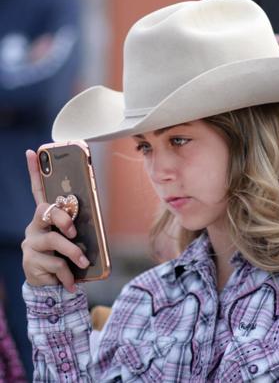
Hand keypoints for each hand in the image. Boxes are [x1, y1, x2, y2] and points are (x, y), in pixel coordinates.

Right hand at [21, 150, 88, 292]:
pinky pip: (55, 264)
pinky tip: (72, 282)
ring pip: (54, 241)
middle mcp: (35, 226)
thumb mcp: (74, 238)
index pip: (38, 190)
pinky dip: (68, 274)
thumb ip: (77, 226)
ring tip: (84, 263)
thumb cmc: (67, 255)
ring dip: (73, 253)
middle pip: (46, 212)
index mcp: (46, 217)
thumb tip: (90, 222)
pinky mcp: (31, 261)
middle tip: (74, 232)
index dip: (35, 171)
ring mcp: (30, 243)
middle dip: (63, 219)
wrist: (52, 286)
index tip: (34, 151)